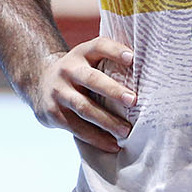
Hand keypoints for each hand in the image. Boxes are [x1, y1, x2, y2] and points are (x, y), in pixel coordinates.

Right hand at [31, 37, 136, 152]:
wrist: (40, 83)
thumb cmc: (79, 73)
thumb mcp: (88, 59)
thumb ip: (110, 62)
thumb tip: (150, 72)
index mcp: (81, 53)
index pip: (98, 46)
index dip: (114, 50)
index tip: (132, 58)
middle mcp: (67, 69)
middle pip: (91, 79)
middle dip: (112, 90)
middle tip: (133, 100)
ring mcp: (59, 92)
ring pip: (84, 107)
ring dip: (107, 121)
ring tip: (126, 131)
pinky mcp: (54, 113)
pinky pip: (77, 127)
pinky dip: (96, 138)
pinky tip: (113, 144)